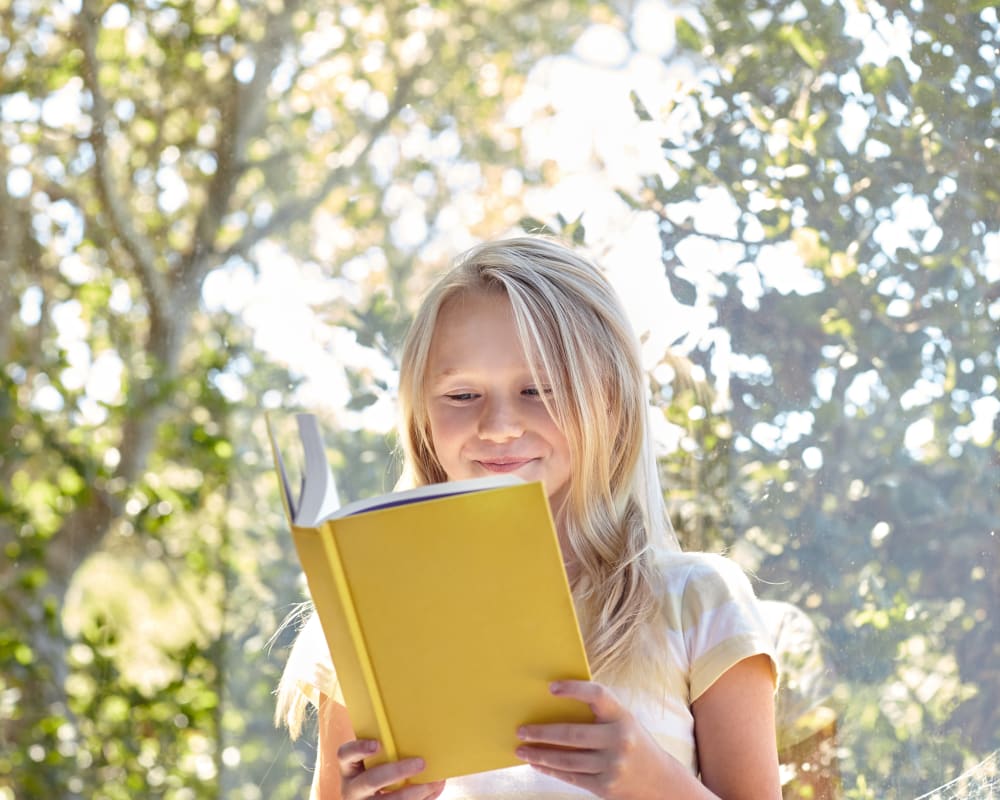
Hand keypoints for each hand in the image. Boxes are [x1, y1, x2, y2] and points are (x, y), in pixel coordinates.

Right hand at [337, 739, 445, 799]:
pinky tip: (433, 791)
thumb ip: (387, 751)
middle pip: (370, 780)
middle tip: (421, 763)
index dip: (359, 748)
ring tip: (434, 783)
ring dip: (414, 792)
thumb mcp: (372, 764)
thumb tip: (423, 738)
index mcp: (349, 768)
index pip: (345, 754)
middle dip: (398, 772)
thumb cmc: (377, 773)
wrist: (370, 799)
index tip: (377, 744)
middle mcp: (352, 789)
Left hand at [514, 681, 679, 799]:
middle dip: (542, 732)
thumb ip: (598, 715)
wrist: (661, 782)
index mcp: (623, 716)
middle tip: (521, 730)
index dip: (574, 689)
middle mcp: (620, 740)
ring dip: (540, 754)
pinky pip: (571, 777)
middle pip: (572, 734)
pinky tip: (538, 763)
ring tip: (522, 749)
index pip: (598, 695)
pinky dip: (551, 769)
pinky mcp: (606, 787)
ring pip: (567, 760)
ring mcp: (613, 766)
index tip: (551, 687)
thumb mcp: (624, 722)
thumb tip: (553, 707)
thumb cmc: (633, 743)